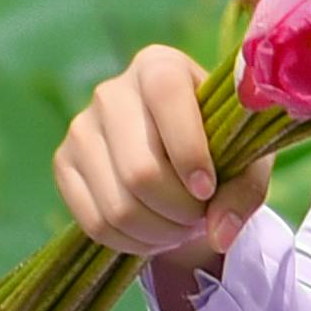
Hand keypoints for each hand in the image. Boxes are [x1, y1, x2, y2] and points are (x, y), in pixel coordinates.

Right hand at [58, 43, 269, 283]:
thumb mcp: (246, 162)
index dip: (190, 151)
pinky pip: (95, 223)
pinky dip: (131, 242)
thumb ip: (243, 192)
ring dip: (159, 232)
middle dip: (180, 210)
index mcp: (159, 67)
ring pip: (118, 205)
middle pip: (141, 170)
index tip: (207, 188)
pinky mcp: (63, 163)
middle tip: (199, 216)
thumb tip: (219, 234)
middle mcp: (111, 91)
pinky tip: (153, 234)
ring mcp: (80, 128)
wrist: (173, 159)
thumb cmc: (217, 149)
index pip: (168, 98)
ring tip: (180, 227)